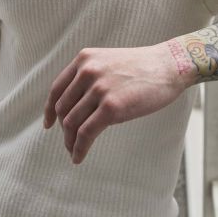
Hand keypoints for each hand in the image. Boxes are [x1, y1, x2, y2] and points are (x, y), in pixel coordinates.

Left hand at [44, 43, 192, 163]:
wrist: (170, 66)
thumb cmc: (144, 67)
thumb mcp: (110, 62)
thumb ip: (91, 76)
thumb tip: (77, 104)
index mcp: (85, 59)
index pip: (57, 88)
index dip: (49, 109)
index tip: (48, 123)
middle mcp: (87, 72)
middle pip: (62, 108)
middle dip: (63, 129)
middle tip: (68, 142)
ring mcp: (99, 89)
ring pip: (71, 122)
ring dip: (70, 142)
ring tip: (73, 152)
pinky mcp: (111, 107)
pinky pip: (86, 133)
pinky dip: (79, 148)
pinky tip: (78, 157)